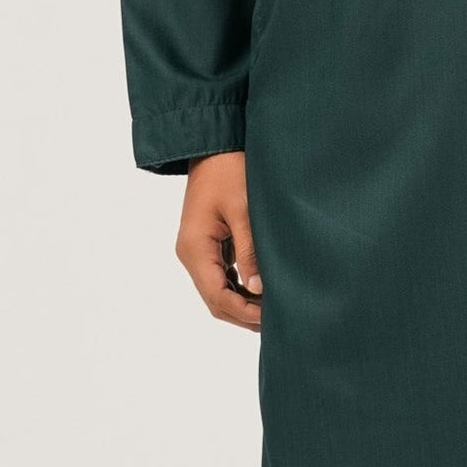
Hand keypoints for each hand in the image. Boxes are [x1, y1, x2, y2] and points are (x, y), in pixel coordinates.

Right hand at [176, 151, 262, 330]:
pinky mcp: (208, 243)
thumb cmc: (229, 170)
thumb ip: (249, 250)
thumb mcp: (243, 209)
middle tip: (276, 321)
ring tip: (273, 310)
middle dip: (242, 313)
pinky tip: (262, 291)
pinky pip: (220, 274)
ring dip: (241, 302)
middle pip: (214, 298)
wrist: (214, 144)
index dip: (242, 311)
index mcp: (194, 247)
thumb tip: (258, 289)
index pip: (216, 294)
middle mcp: (191, 253)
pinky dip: (238, 287)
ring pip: (217, 289)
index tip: (270, 318)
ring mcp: (197, 249)